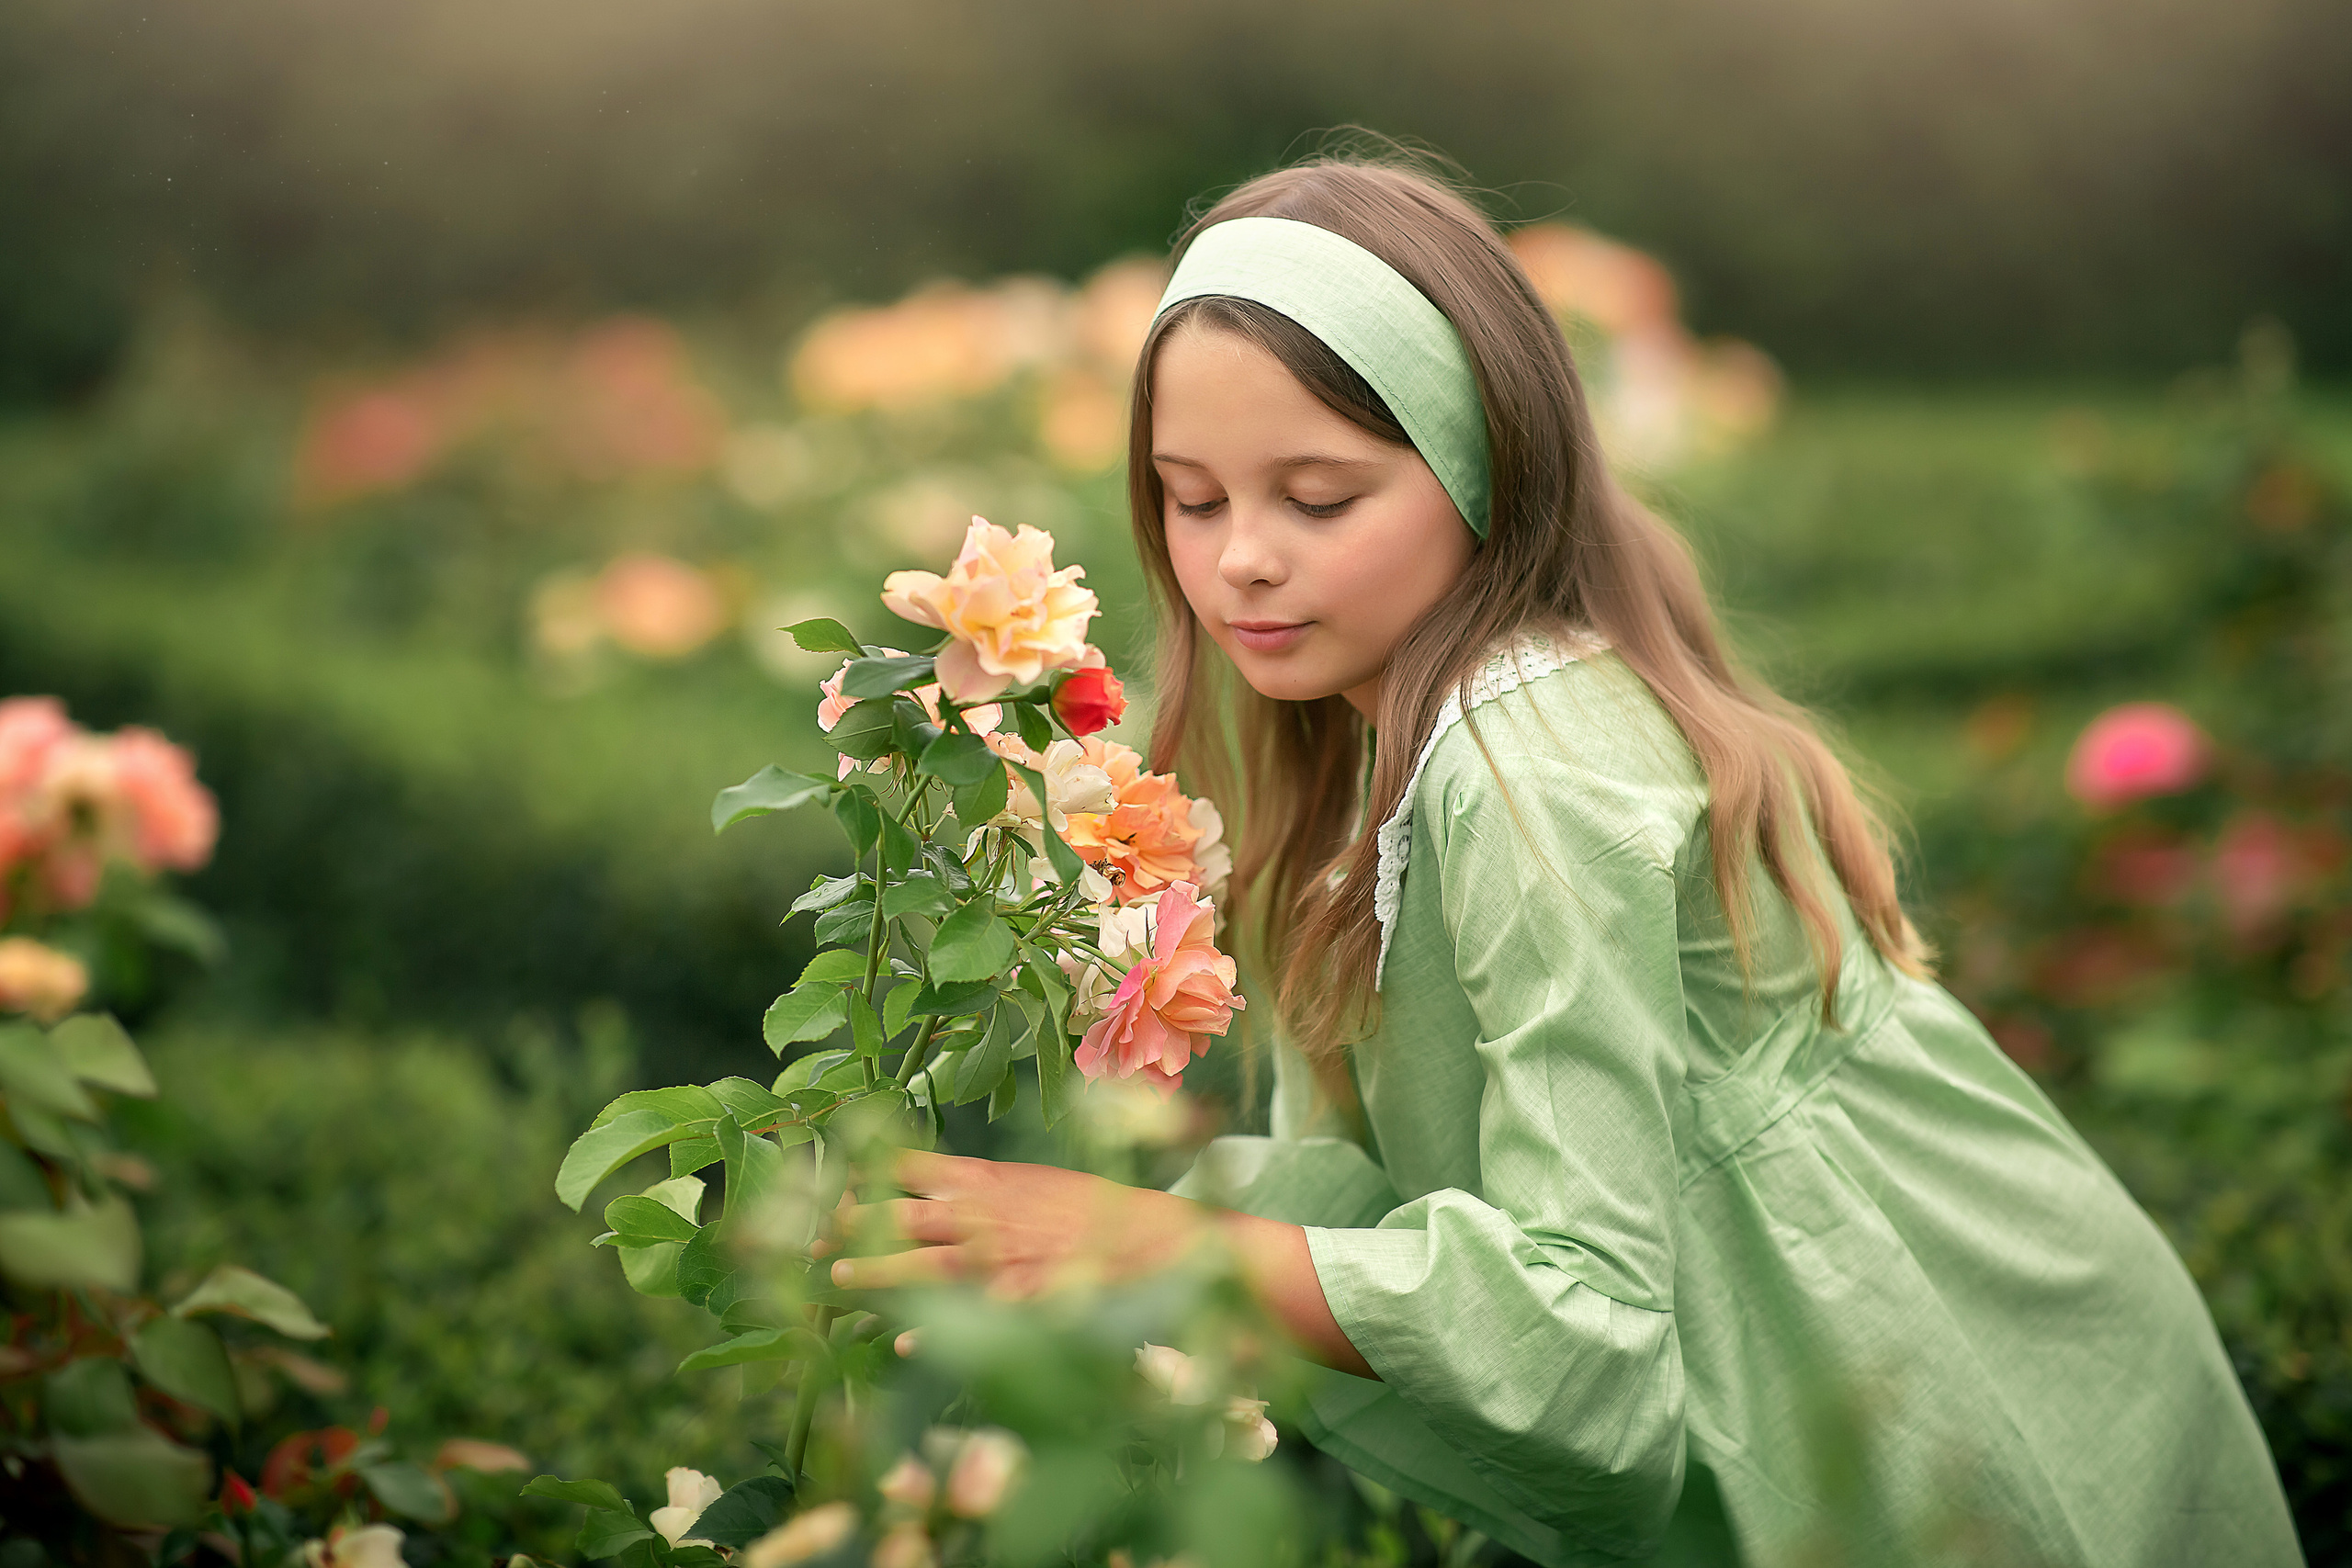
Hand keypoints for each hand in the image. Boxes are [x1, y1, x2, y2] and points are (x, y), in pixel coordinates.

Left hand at [819, 1148, 1212, 1299]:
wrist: (1154, 1238)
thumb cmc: (1097, 1209)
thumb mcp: (1035, 1181)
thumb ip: (986, 1186)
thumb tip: (940, 1185)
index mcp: (989, 1179)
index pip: (911, 1167)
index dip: (869, 1176)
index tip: (840, 1191)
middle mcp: (987, 1214)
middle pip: (902, 1214)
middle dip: (855, 1225)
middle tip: (818, 1240)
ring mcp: (1003, 1257)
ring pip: (922, 1264)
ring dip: (876, 1272)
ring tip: (838, 1279)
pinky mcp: (1021, 1298)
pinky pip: (966, 1318)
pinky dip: (933, 1332)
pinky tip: (904, 1344)